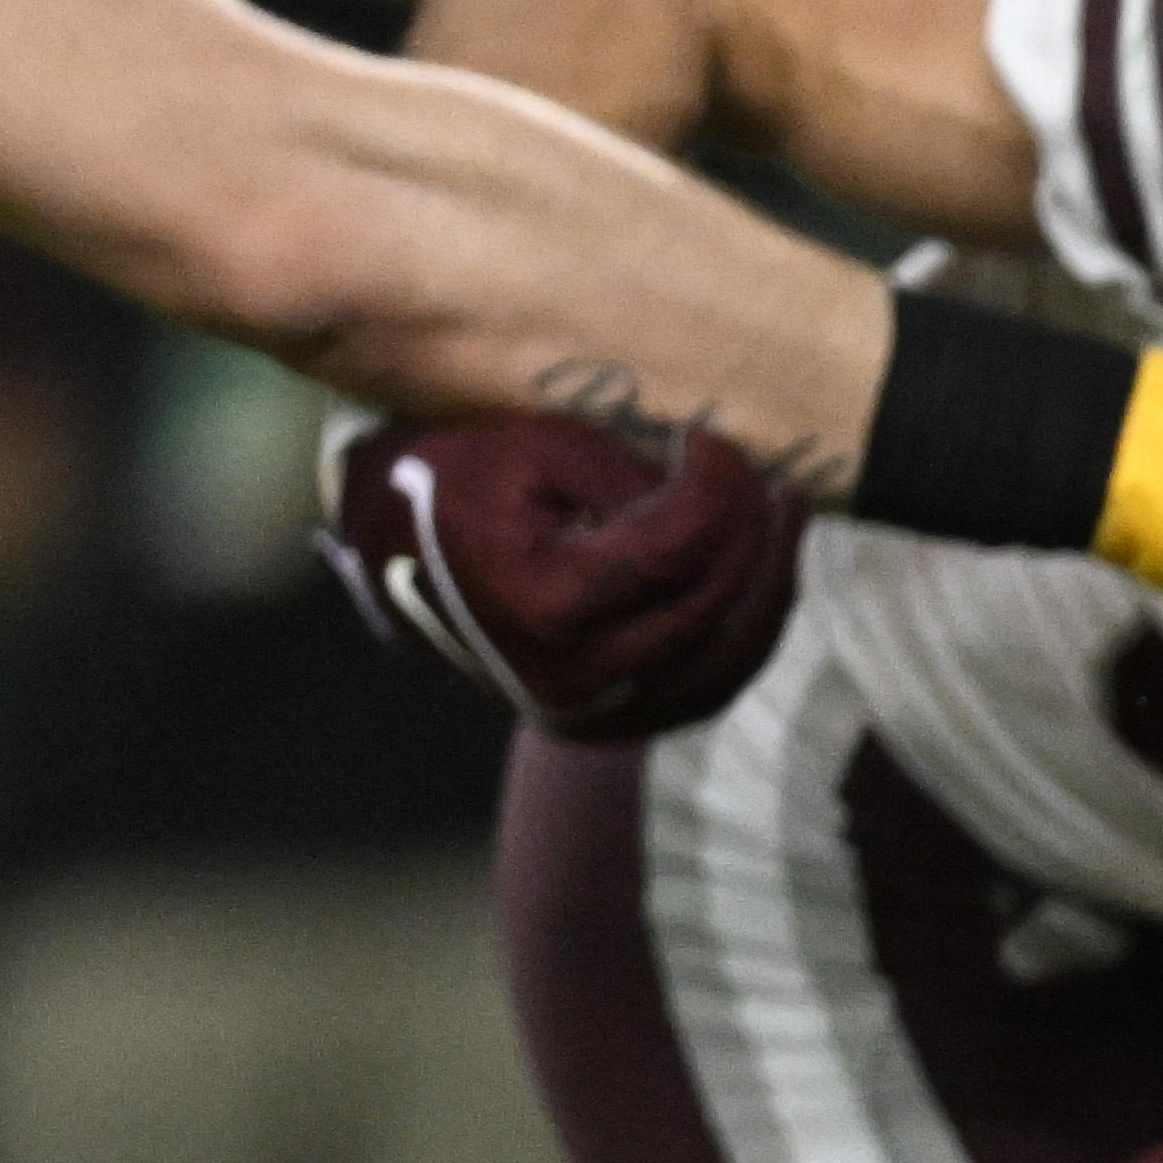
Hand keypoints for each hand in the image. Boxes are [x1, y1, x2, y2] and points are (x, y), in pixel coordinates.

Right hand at [318, 408, 809, 739]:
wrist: (377, 544)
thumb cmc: (448, 473)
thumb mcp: (533, 447)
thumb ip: (632, 476)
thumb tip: (720, 498)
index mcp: (545, 609)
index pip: (678, 553)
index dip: (718, 491)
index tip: (714, 440)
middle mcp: (571, 681)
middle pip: (711, 611)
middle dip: (754, 537)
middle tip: (771, 479)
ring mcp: (588, 715)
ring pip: (724, 664)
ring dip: (768, 589)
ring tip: (784, 520)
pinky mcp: (602, 722)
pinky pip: (703, 688)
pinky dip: (744, 634)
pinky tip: (760, 576)